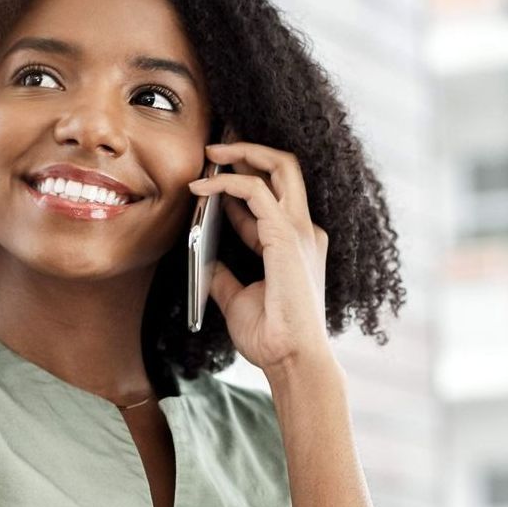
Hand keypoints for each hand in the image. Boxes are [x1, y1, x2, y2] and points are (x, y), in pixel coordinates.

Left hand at [188, 140, 331, 377]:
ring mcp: (300, 230)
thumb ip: (224, 278)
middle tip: (214, 147)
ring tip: (209, 152)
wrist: (292, 359)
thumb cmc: (272, 337)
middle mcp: (304, 231)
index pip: (268, 201)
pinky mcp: (287, 235)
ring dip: (241, 152)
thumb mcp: (238, 301)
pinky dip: (228, 182)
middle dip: (250, 149)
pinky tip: (202, 187)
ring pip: (279, 166)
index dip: (235, 189)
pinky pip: (257, 190)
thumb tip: (204, 262)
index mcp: (296, 245)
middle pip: (285, 169)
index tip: (204, 183)